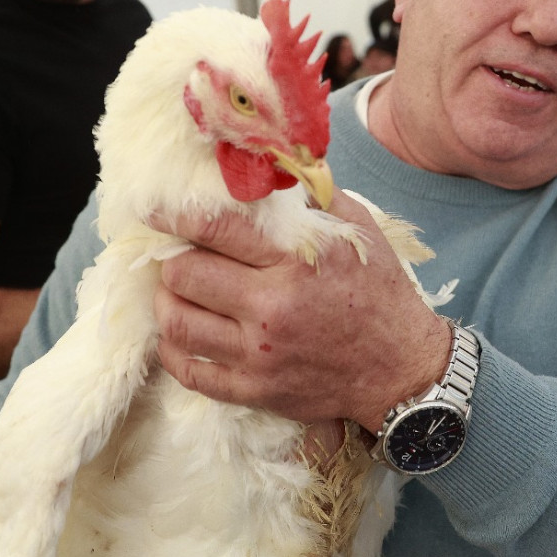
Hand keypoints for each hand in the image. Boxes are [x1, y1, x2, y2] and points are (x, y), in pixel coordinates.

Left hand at [151, 190, 449, 432]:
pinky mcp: (256, 391)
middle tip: (174, 256)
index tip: (153, 211)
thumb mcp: (359, 231)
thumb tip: (274, 165)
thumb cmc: (380, 293)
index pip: (215, 230)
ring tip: (174, 294)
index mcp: (296, 261)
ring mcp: (260, 355)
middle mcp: (272, 308)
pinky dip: (174, 353)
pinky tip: (180, 337)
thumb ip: (314, 197)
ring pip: (178, 326)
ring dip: (167, 304)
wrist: (402, 367)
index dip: (173, 216)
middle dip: (172, 261)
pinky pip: (192, 374)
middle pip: (185, 277)